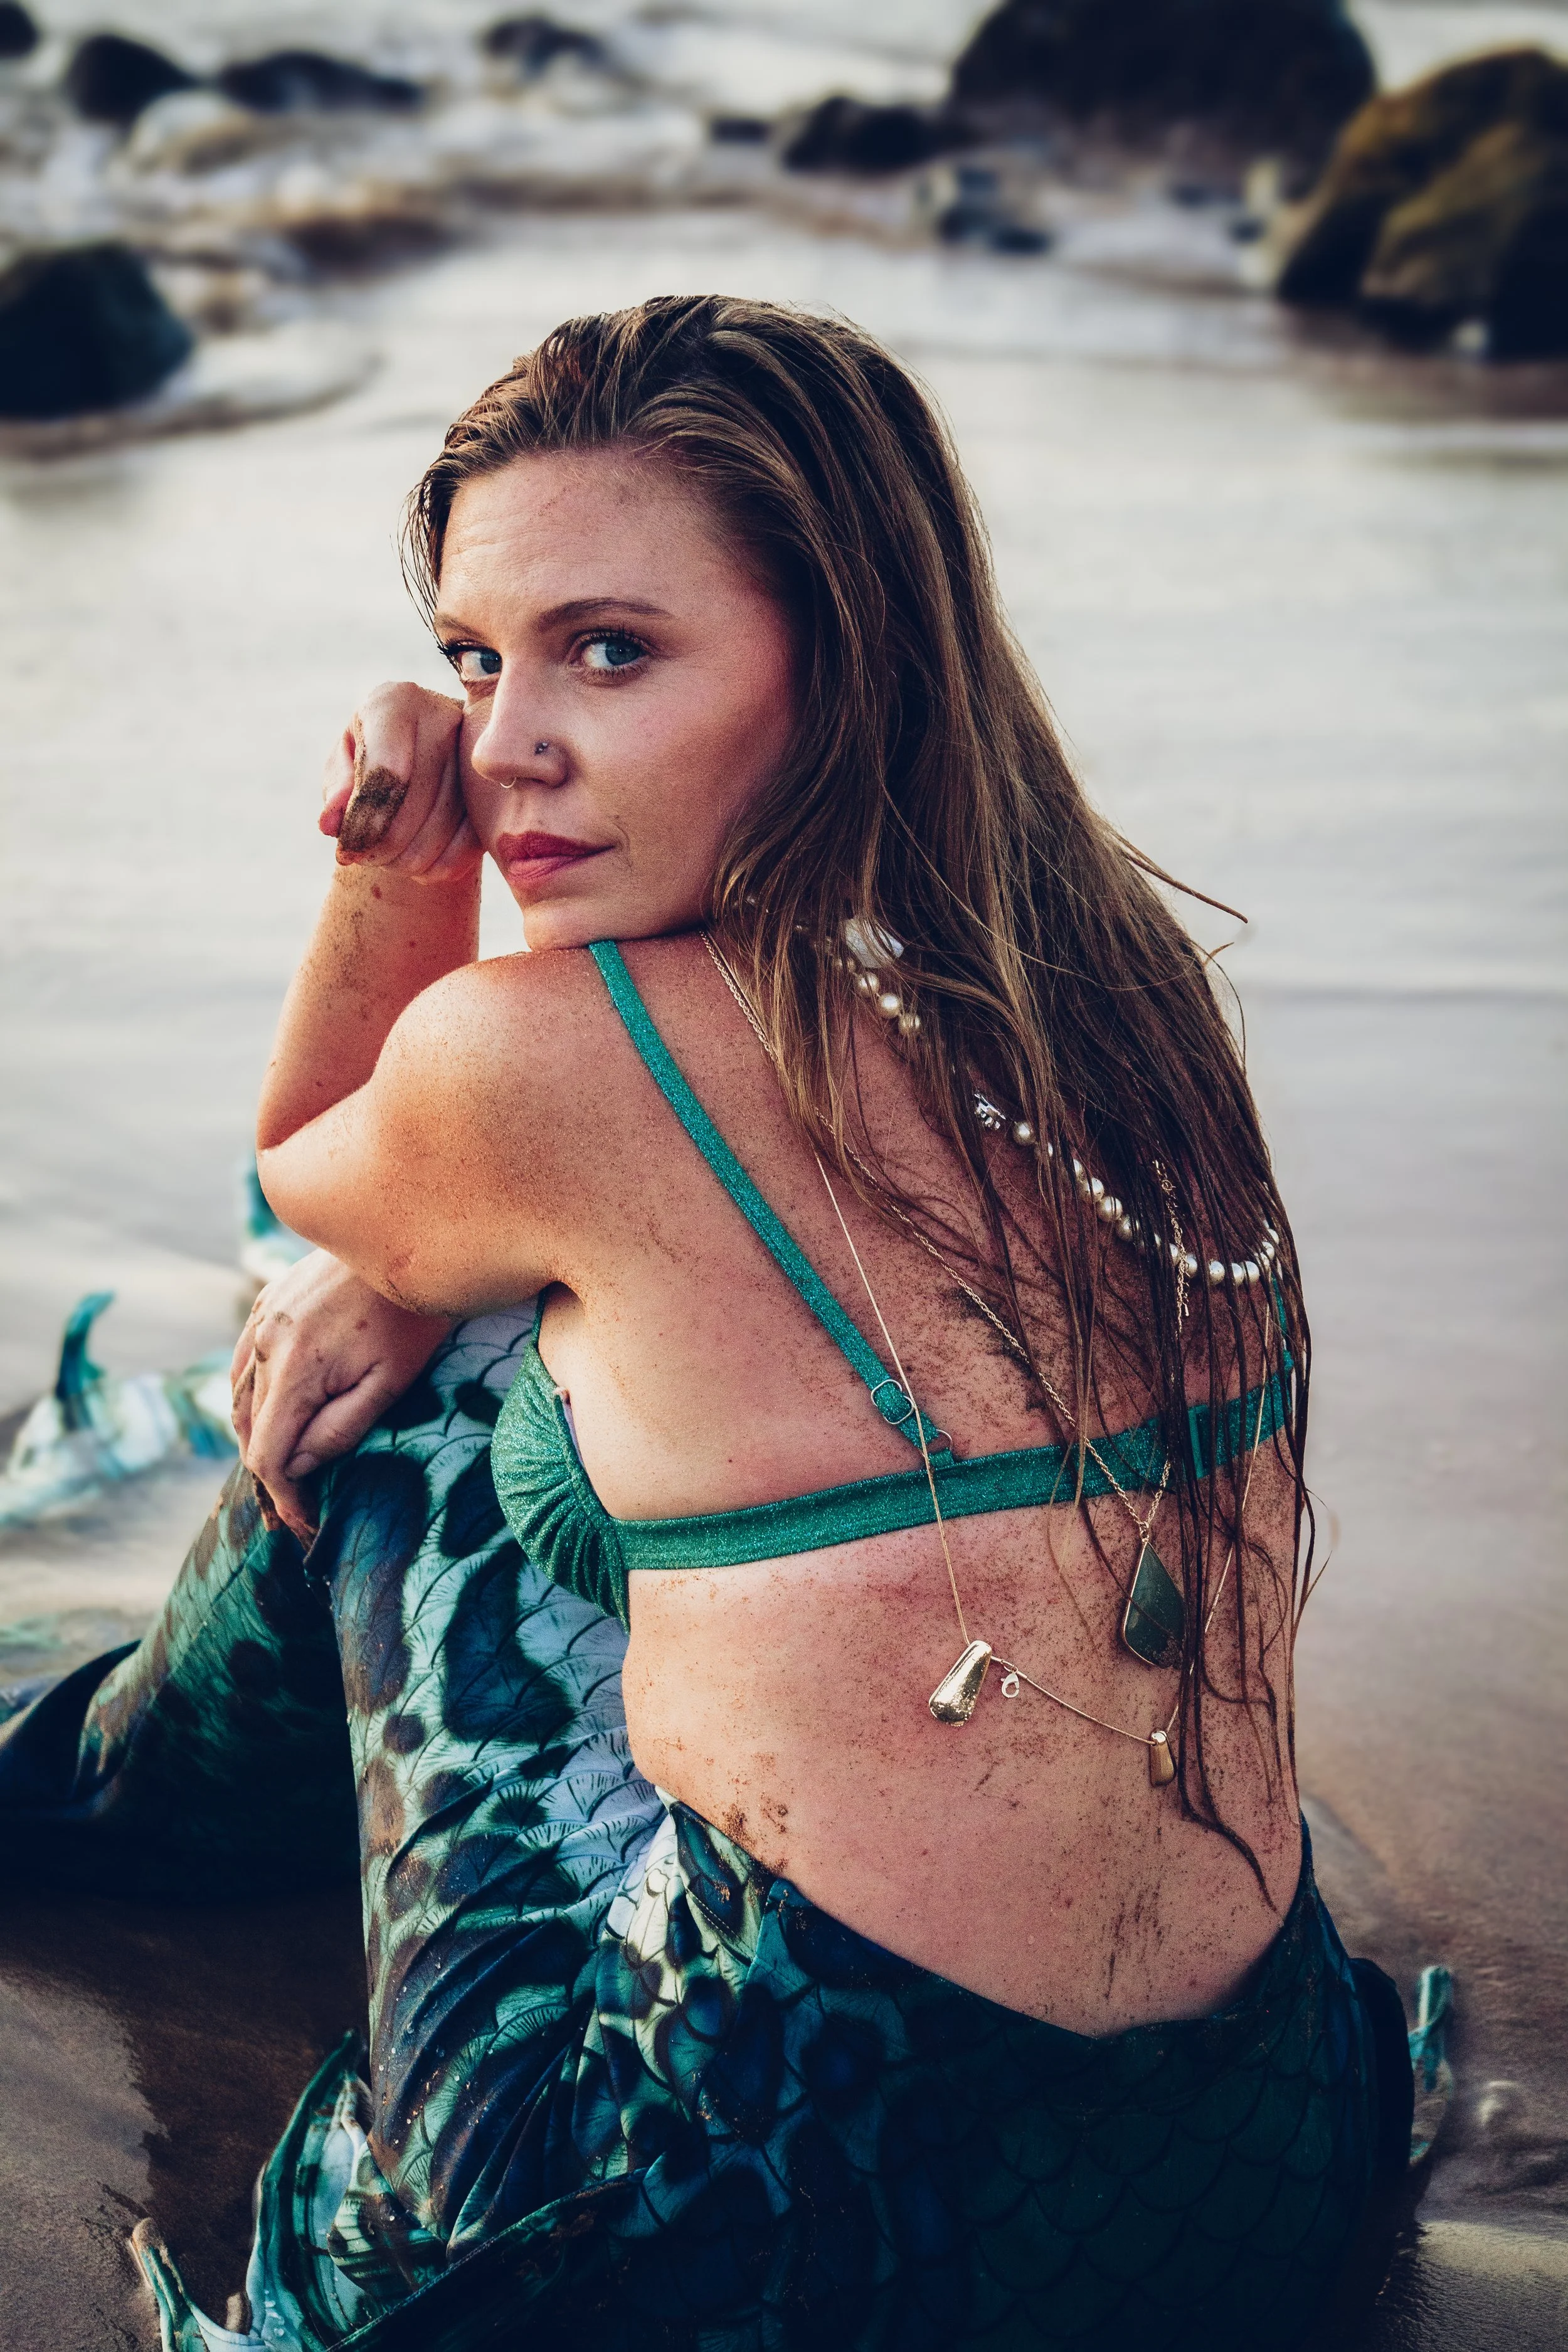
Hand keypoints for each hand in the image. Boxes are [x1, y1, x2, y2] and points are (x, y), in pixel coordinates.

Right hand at [231, 1251, 453, 1540]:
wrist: (410, 1241)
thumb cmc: (412, 1317)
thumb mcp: (390, 1383)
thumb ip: (339, 1430)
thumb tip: (297, 1469)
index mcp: (294, 1368)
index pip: (267, 1454)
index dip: (286, 1498)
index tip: (308, 1524)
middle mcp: (265, 1342)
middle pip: (250, 1431)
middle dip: (275, 1476)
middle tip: (304, 1508)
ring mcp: (261, 1319)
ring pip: (239, 1399)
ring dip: (258, 1438)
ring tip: (290, 1471)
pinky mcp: (267, 1303)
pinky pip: (244, 1363)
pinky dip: (252, 1398)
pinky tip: (275, 1414)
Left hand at [319, 681, 479, 882]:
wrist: (424, 748)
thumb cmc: (372, 752)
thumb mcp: (346, 760)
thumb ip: (337, 788)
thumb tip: (331, 825)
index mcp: (397, 702)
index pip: (386, 771)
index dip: (365, 819)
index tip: (349, 848)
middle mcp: (444, 718)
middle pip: (414, 803)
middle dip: (383, 845)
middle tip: (365, 859)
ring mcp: (477, 753)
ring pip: (441, 828)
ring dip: (408, 860)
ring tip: (388, 862)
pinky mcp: (496, 789)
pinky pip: (468, 843)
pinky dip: (439, 867)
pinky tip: (419, 868)